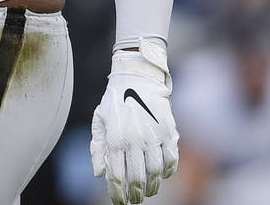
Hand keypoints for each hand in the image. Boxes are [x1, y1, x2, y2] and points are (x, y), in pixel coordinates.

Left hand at [90, 38, 179, 204]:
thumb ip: (98, 148)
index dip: (118, 193)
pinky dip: (168, 171)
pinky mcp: (168, 132)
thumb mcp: (99, 121)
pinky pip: (171, 159)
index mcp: (115, 138)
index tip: (120, 202)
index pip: (116, 176)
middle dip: (136, 194)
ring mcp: (153, 137)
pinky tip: (162, 174)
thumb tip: (100, 174)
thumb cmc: (115, 101)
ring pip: (156, 172)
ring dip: (152, 186)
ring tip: (148, 190)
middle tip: (135, 199)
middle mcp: (135, 140)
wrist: (137, 77)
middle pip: (137, 178)